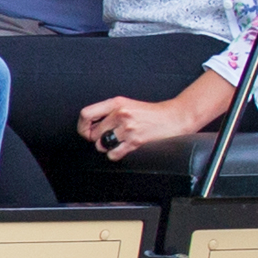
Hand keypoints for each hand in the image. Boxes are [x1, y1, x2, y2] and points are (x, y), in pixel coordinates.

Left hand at [79, 91, 213, 159]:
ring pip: (102, 145)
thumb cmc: (149, 113)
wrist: (174, 118)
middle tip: (108, 138)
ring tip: (117, 142)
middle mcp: (120, 113)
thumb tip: (88, 127)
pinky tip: (123, 149)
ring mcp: (128, 128)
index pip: (86, 114)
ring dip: (106, 147)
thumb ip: (108, 112)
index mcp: (116, 102)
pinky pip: (113, 154)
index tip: (87, 132)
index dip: (83, 126)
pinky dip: (115, 155)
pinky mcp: (135, 141)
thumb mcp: (126, 105)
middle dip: (97, 139)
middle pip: (93, 133)